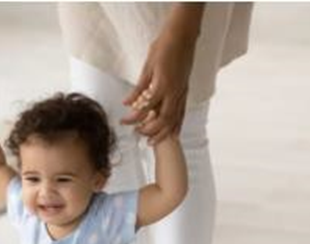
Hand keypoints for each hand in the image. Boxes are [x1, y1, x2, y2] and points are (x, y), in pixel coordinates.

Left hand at [120, 27, 197, 145]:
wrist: (183, 36)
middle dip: (149, 130)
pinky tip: (173, 134)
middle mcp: (174, 92)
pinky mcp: (185, 92)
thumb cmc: (164, 47)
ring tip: (151, 141)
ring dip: (163, 133)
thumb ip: (138, 88)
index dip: (134, 118)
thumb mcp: (147, 67)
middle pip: (162, 120)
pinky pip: (182, 113)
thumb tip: (127, 102)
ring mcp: (182, 93)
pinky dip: (177, 126)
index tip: (124, 121)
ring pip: (174, 120)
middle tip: (137, 134)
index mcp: (162, 85)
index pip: (145, 108)